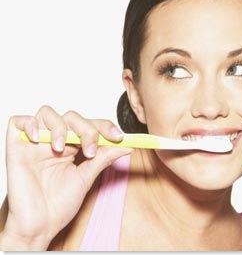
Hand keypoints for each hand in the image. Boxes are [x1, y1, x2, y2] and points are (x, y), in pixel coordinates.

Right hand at [2, 105, 131, 249]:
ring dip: (59, 126)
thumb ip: (103, 158)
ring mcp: (35, 143)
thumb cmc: (59, 204)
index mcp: (72, 147)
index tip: (118, 137)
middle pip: (72, 117)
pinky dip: (30, 124)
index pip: (89, 125)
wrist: (39, 226)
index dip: (104, 126)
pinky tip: (38, 138)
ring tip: (60, 148)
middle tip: (90, 150)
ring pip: (47, 113)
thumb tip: (127, 146)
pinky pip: (18, 121)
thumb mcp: (86, 177)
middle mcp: (55, 141)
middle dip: (86, 129)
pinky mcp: (16, 147)